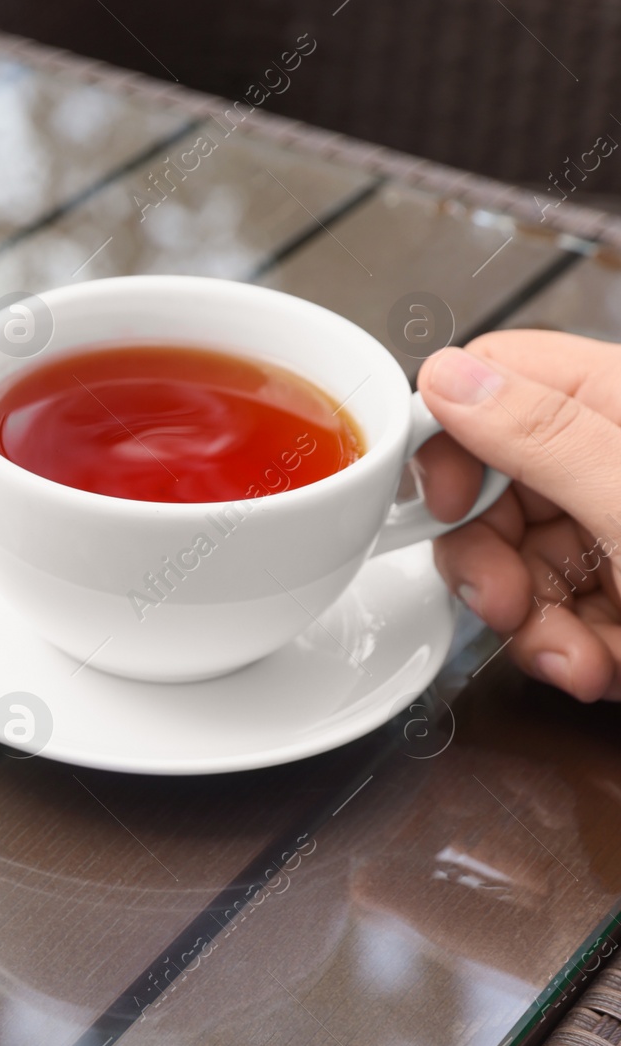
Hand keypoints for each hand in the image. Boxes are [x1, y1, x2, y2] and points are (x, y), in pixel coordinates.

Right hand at [415, 330, 620, 700]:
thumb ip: (542, 435)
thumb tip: (447, 376)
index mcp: (619, 403)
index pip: (498, 379)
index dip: (450, 439)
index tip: (443, 502)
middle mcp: (613, 458)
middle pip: (491, 483)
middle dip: (486, 559)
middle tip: (501, 600)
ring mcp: (620, 528)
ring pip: (515, 558)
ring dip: (527, 623)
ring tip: (573, 657)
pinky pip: (555, 612)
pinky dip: (567, 651)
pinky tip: (602, 669)